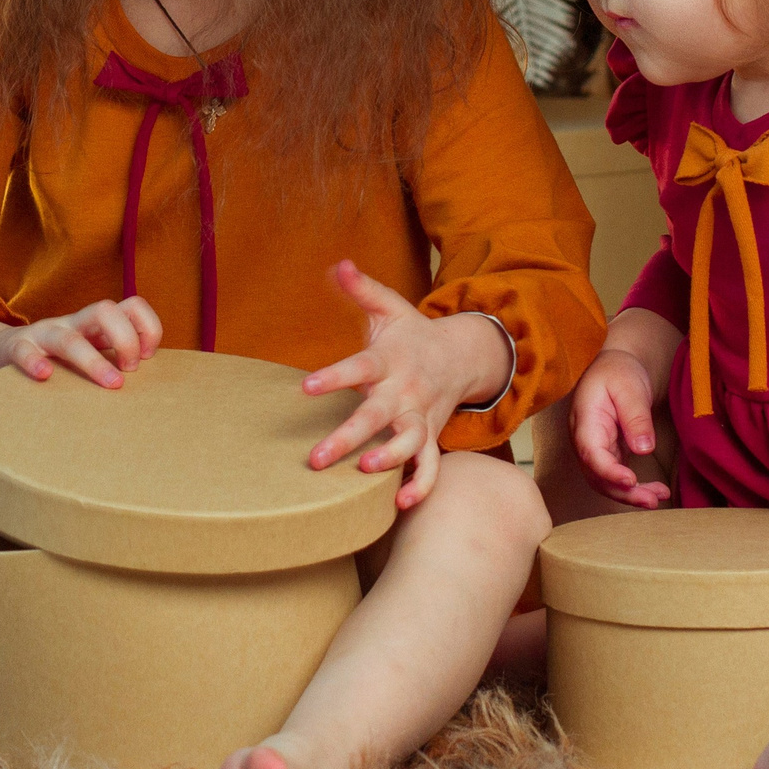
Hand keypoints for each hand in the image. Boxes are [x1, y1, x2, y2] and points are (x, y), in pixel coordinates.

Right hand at [0, 297, 163, 392]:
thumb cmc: (52, 364)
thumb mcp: (86, 356)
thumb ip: (113, 363)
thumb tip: (153, 394)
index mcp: (93, 325)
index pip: (131, 306)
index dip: (147, 327)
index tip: (149, 358)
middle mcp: (71, 324)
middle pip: (105, 310)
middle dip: (126, 339)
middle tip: (129, 371)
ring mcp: (42, 335)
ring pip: (69, 336)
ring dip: (93, 360)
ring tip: (112, 384)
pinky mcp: (14, 349)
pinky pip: (23, 350)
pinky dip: (34, 362)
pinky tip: (45, 377)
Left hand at [298, 261, 503, 510]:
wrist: (463, 356)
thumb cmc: (412, 335)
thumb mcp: (389, 308)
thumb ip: (362, 289)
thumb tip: (340, 263)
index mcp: (389, 360)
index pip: (358, 368)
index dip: (333, 377)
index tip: (305, 387)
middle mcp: (405, 392)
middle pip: (376, 416)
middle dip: (348, 437)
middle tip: (316, 458)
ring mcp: (420, 417)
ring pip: (408, 444)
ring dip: (389, 459)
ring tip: (363, 472)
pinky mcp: (431, 437)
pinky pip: (432, 467)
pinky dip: (422, 486)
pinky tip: (402, 505)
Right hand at [571, 347, 671, 509]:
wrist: (614, 365)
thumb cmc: (618, 372)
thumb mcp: (629, 388)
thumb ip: (636, 417)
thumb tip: (643, 449)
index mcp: (585, 419)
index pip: (591, 453)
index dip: (609, 472)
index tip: (631, 481)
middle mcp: (584, 438)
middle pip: (595, 475)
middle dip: (622, 493)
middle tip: (652, 500)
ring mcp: (593, 447)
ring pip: (604, 481)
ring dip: (629, 495)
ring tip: (658, 498)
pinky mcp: (606, 452)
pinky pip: (614, 477)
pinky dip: (632, 488)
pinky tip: (654, 491)